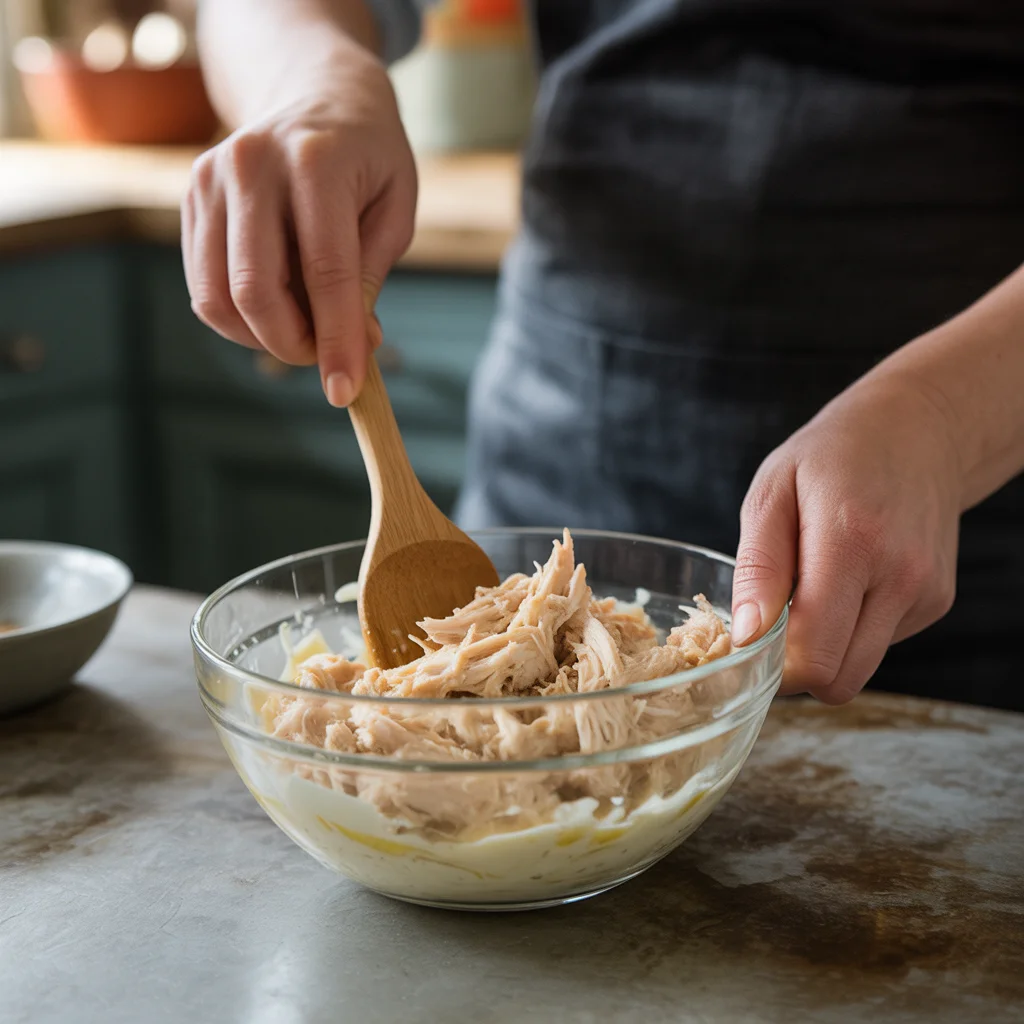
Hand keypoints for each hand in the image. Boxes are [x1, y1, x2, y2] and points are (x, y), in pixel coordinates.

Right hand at [181, 41, 416, 405]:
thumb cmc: (367, 158)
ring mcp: (210, 180)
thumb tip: (352, 347)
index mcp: (316, 161)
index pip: (324, 272)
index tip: (344, 391)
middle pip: (256, 291)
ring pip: (221, 298)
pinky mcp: (190, 200)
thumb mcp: (395, 208)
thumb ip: (370, 276)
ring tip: (308, 330)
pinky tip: (278, 309)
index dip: (335, 340)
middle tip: (330, 359)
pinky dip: (241, 320)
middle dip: (295, 345)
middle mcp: (251, 165)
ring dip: (265, 338)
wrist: (315, 94)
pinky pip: (205, 289)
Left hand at [731, 371, 963, 703]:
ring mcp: (926, 593)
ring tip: (814, 588)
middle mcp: (901, 575)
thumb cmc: (832, 457)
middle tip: (774, 624)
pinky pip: (878, 644)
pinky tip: (849, 580)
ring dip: (826, 648)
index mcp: (852, 542)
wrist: (918, 430)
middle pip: (840, 679)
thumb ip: (758, 567)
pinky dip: (852, 628)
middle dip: (797, 668)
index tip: (750, 641)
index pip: (814, 653)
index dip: (772, 665)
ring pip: (859, 669)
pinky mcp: (938, 602)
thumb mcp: (773, 491)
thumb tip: (746, 635)